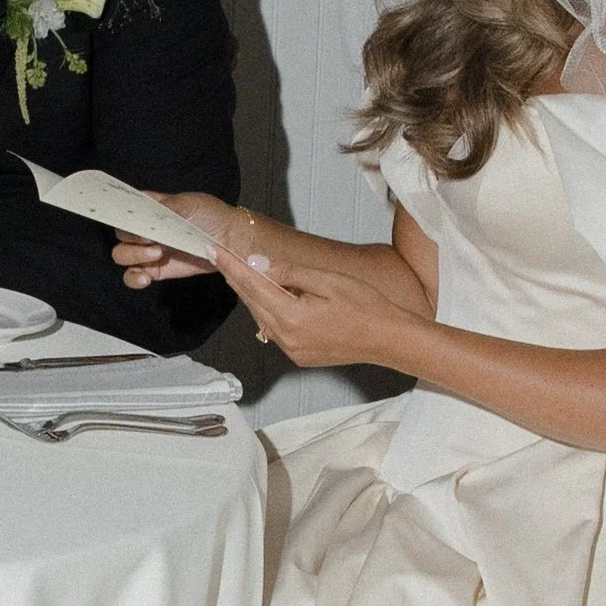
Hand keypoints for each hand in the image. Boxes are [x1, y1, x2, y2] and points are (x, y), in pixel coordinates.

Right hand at [113, 192, 238, 288]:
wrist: (230, 239)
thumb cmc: (211, 215)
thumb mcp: (190, 204)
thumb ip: (167, 207)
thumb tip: (148, 212)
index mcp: (149, 208)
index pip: (125, 209)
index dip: (123, 214)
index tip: (134, 220)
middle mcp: (145, 229)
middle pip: (121, 233)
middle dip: (131, 237)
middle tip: (151, 239)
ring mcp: (148, 251)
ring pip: (122, 255)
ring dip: (133, 256)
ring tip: (157, 254)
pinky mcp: (155, 271)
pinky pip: (133, 276)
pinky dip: (133, 278)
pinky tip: (144, 278)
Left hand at [216, 245, 418, 371]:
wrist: (390, 340)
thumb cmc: (367, 307)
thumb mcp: (328, 280)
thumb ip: (290, 272)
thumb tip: (258, 264)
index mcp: (292, 317)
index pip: (252, 285)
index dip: (231, 265)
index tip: (214, 250)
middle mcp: (287, 338)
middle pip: (252, 302)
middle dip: (236, 278)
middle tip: (220, 256)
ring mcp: (292, 350)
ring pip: (262, 316)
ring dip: (252, 294)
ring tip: (241, 272)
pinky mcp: (300, 355)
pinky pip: (275, 329)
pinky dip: (269, 310)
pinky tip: (270, 296)